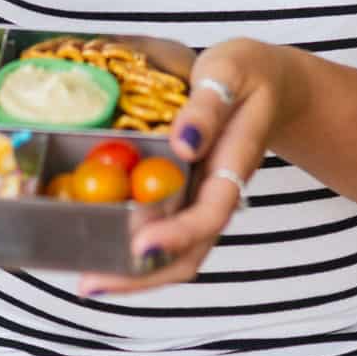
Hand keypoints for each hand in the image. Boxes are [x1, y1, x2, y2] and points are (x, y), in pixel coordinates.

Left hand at [78, 38, 294, 297]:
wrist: (269, 83)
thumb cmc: (247, 74)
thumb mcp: (229, 72)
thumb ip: (207, 107)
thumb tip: (182, 144)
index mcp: (233, 165)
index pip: (210, 214)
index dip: (178, 235)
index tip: (141, 246)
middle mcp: (218, 193)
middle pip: (189, 253)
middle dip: (143, 275)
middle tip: (92, 283)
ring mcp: (202, 200)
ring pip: (175, 253)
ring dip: (134, 272)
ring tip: (87, 280)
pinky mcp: (187, 197)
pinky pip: (164, 231)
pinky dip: (133, 248)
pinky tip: (98, 248)